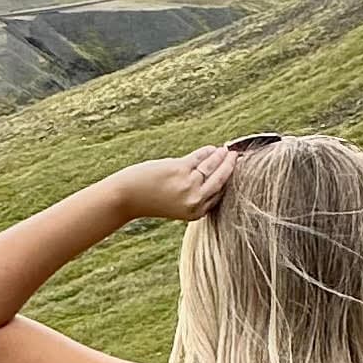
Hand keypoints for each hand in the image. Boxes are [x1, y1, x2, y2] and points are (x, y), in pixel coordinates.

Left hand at [114, 146, 239, 221]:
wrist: (126, 197)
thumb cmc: (149, 200)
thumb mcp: (176, 204)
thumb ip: (192, 195)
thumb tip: (208, 176)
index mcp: (196, 213)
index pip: (218, 195)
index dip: (226, 181)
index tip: (232, 172)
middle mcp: (196, 200)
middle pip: (220, 181)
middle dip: (229, 167)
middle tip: (236, 157)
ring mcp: (189, 185)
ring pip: (211, 167)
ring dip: (220, 157)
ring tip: (225, 150)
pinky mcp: (181, 170)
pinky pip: (200, 158)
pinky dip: (207, 152)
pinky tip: (212, 149)